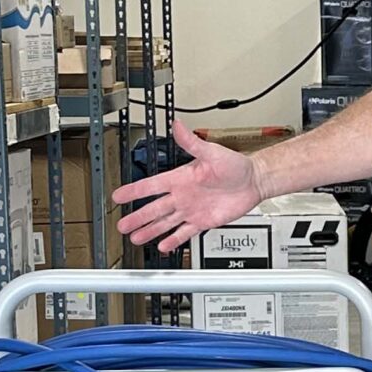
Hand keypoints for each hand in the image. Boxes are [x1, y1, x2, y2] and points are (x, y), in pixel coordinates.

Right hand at [112, 121, 262, 254]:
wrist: (253, 181)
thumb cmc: (235, 165)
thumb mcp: (211, 152)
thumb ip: (192, 142)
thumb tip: (178, 125)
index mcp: (180, 178)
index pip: (151, 186)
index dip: (134, 191)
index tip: (118, 196)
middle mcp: (182, 195)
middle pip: (154, 209)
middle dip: (137, 217)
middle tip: (121, 225)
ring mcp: (192, 210)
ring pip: (165, 223)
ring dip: (150, 231)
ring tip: (135, 238)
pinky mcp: (203, 221)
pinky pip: (185, 232)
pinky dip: (174, 240)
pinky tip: (163, 246)